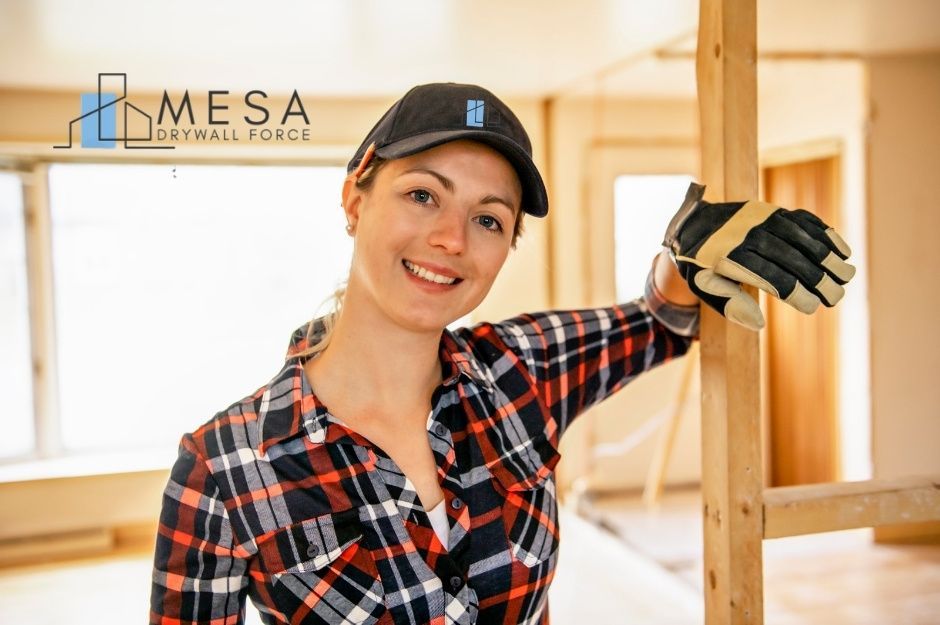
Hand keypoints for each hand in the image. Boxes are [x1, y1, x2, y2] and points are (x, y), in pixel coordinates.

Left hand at [662, 182, 855, 330]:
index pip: (769, 277)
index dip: (793, 292)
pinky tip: (842, 250)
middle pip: (790, 257)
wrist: (692, 224)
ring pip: (801, 236)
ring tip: (847, 275)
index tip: (813, 307)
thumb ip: (729, 304)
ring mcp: (761, 218)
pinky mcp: (771, 209)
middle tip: (837, 297)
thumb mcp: (704, 287)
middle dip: (817, 278)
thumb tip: (759, 324)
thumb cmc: (702, 265)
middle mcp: (747, 234)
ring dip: (827, 255)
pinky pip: (802, 219)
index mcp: (728, 257)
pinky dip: (824, 233)